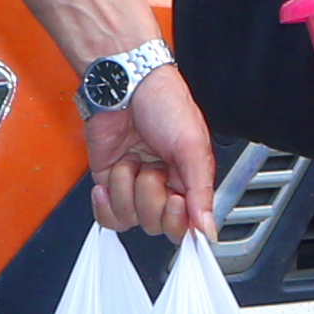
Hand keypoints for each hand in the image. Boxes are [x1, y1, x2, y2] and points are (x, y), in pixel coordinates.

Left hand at [86, 62, 217, 236]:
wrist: (126, 85)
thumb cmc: (164, 103)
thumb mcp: (192, 146)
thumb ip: (201, 191)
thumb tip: (208, 228)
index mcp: (189, 181)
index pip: (186, 225)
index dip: (178, 220)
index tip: (176, 200)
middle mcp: (163, 187)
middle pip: (156, 225)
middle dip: (150, 196)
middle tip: (153, 169)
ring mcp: (134, 187)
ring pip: (129, 219)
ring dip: (126, 188)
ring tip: (132, 162)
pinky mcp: (110, 182)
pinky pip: (107, 215)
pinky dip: (105, 204)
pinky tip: (109, 183)